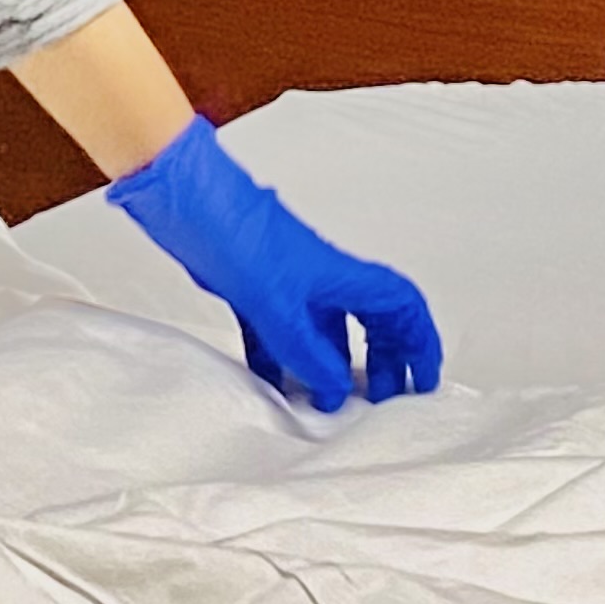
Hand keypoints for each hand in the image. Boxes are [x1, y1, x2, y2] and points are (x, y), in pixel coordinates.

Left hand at [108, 118, 442, 413]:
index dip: (419, 342)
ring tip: (328, 406)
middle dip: (380, 361)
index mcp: (339, 274)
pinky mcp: (253, 288)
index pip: (399, 306)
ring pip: (323, 331)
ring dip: (330, 366)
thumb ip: (306, 349)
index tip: (423, 382)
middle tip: (378, 402)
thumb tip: (336, 388)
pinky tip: (273, 386)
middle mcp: (320, 278)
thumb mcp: (274, 302)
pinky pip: (277, 331)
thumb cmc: (233, 232)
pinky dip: (281, 359)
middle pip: (368, 321)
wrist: (181, 197)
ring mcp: (287, 283)